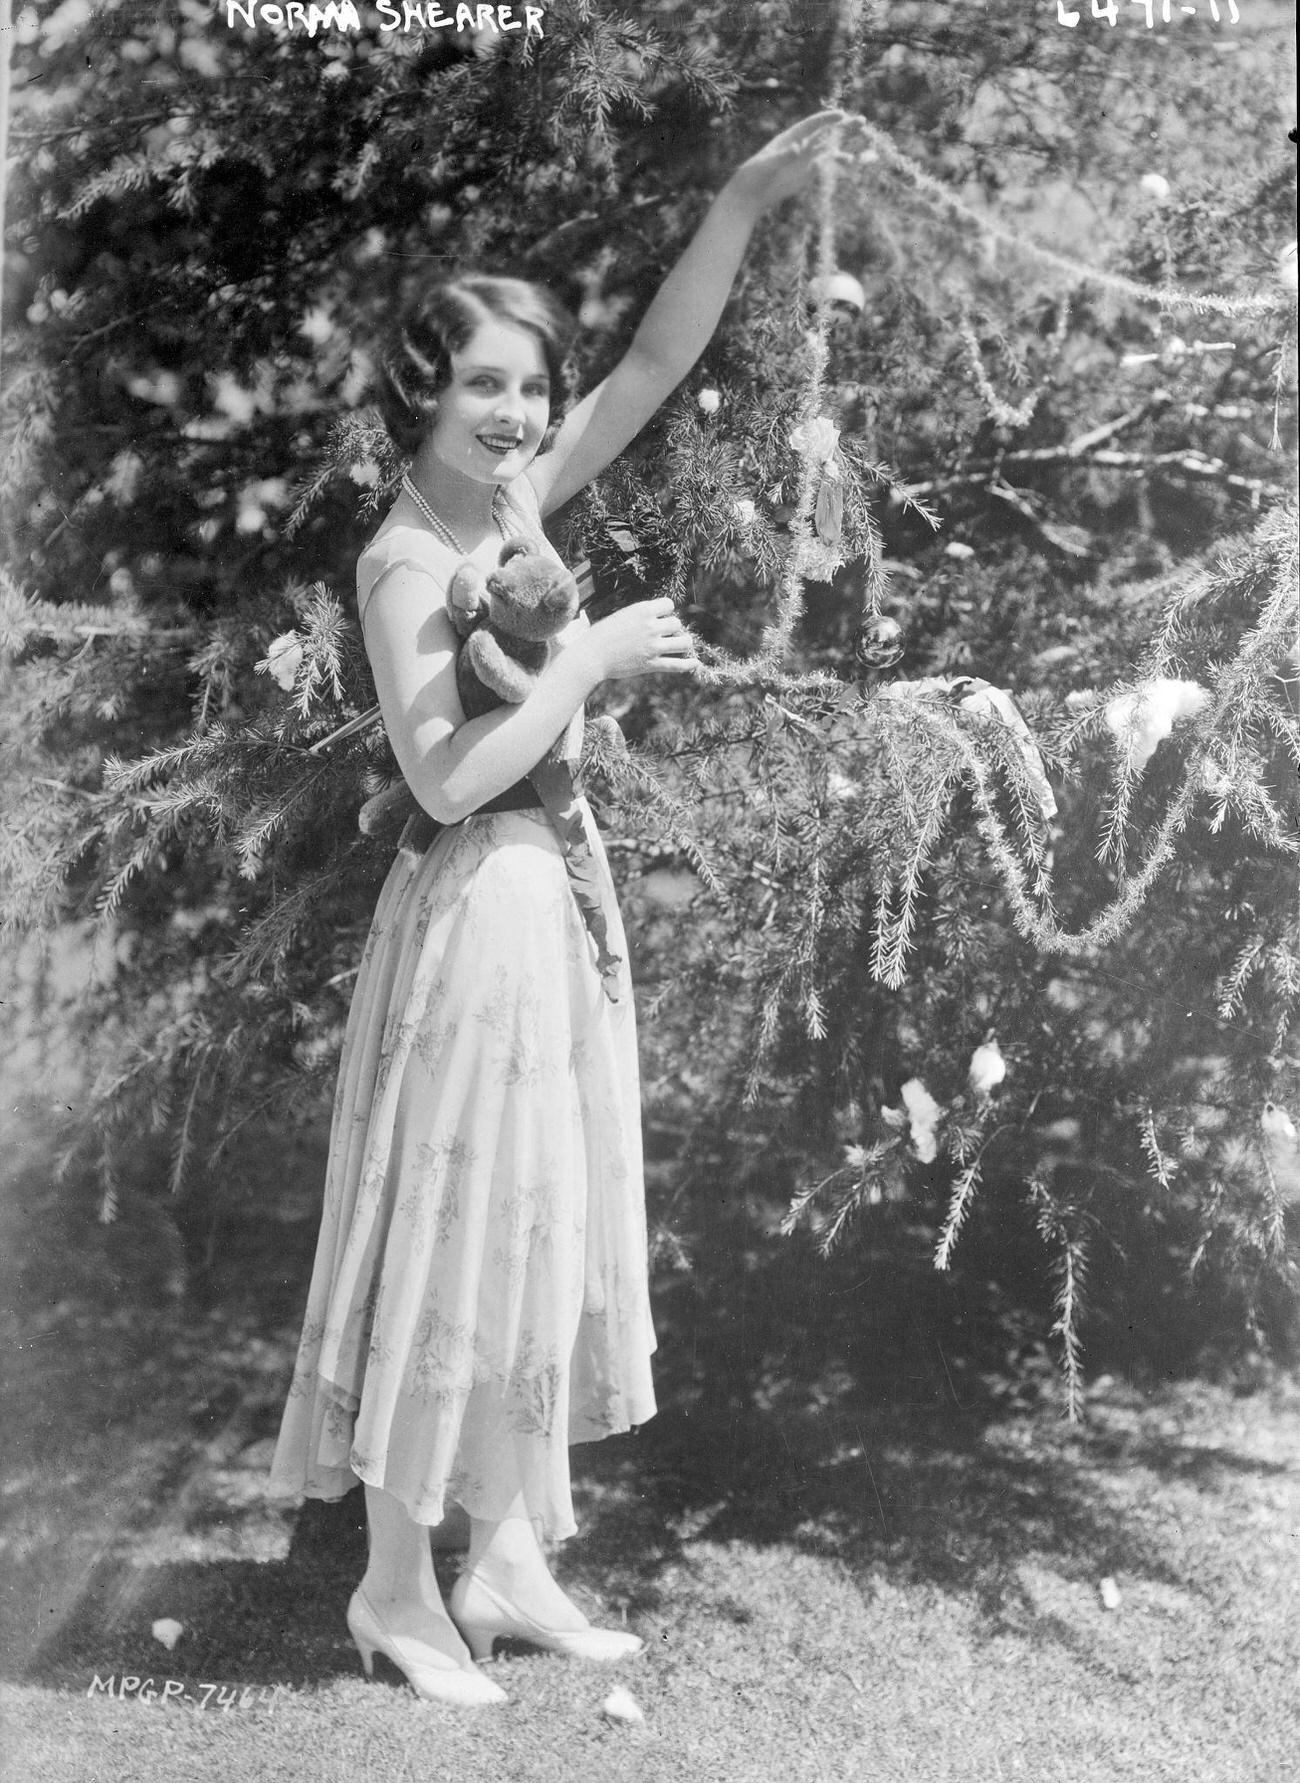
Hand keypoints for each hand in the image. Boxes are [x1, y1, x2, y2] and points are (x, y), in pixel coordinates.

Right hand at [584, 597, 696, 681]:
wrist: (591, 656)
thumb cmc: (601, 635)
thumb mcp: (621, 616)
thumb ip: (641, 616)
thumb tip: (658, 617)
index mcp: (643, 610)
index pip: (669, 605)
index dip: (665, 611)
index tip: (659, 617)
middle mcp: (651, 627)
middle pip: (676, 623)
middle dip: (671, 628)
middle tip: (662, 634)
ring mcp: (653, 647)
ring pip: (684, 642)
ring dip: (682, 643)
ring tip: (678, 644)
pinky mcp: (652, 665)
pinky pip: (677, 665)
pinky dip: (688, 665)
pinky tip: (695, 663)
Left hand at [724, 109, 851, 213]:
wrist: (751, 194)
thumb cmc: (754, 176)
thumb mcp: (766, 165)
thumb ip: (783, 156)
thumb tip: (799, 148)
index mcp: (791, 138)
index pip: (812, 125)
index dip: (827, 119)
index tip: (842, 115)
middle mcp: (801, 146)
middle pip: (826, 134)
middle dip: (844, 128)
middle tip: (862, 121)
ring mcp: (805, 160)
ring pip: (829, 150)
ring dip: (845, 149)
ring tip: (863, 151)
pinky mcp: (807, 175)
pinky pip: (825, 166)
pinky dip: (837, 164)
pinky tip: (851, 163)